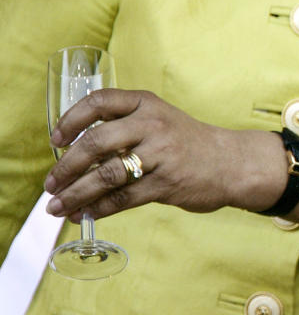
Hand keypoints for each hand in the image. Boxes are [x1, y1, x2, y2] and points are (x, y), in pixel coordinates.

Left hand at [44, 89, 276, 220]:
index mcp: (147, 103)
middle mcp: (153, 124)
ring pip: (105, 175)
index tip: (56, 139)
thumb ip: (124, 126)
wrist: (231, 162)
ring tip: (57, 206)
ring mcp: (161, 153)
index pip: (99, 101)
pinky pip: (122, 197)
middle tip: (51, 184)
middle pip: (95, 142)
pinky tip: (86, 214)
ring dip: (75, 194)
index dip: (71, 119)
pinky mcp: (166, 183)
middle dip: (66, 167)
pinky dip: (98, 208)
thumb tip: (73, 152)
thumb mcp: (160, 120)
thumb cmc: (187, 143)